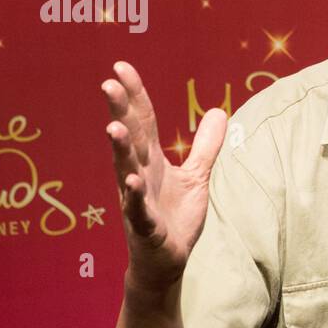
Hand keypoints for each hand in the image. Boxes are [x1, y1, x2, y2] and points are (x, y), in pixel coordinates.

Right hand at [101, 61, 226, 293]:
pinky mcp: (145, 226)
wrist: (165, 261)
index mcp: (151, 161)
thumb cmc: (175, 217)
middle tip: (109, 83)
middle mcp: (139, 175)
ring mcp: (139, 200)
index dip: (135, 95)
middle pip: (130, 139)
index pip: (143, 122)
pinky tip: (134, 180)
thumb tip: (219, 111)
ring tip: (114, 127)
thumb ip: (205, 146)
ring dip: (120, 149)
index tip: (121, 67)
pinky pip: (138, 209)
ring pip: (127, 170)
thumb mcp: (196, 177)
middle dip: (120, 112)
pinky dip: (136, 195)